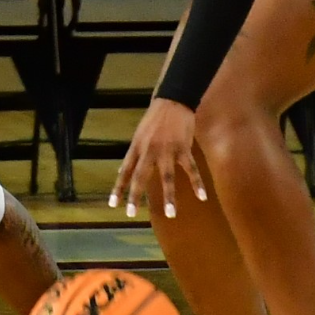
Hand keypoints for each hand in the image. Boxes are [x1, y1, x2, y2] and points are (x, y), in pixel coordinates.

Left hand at [110, 97, 208, 219]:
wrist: (172, 101)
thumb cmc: (154, 119)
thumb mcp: (138, 135)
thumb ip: (133, 155)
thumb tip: (123, 172)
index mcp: (137, 147)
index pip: (125, 171)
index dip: (119, 187)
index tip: (113, 204)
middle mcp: (150, 151)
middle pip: (141, 176)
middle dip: (136, 195)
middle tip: (131, 213)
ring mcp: (167, 150)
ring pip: (167, 177)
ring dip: (169, 196)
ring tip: (171, 214)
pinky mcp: (183, 148)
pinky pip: (191, 169)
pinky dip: (197, 183)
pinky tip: (202, 196)